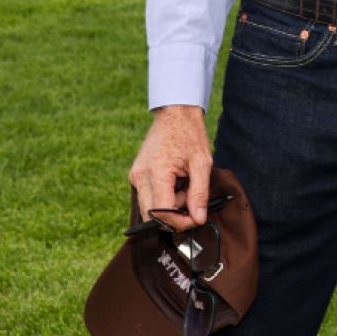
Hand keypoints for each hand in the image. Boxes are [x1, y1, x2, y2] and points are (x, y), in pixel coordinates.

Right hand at [128, 105, 212, 230]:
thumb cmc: (190, 134)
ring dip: (169, 205)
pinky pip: (147, 196)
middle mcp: (139, 177)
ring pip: (149, 208)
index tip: (196, 219)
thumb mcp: (202, 163)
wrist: (175, 113)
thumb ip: (199, 193)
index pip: (161, 213)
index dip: (179, 222)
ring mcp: (135, 176)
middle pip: (152, 215)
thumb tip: (198, 219)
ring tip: (185, 185)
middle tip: (192, 201)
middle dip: (174, 216)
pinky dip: (163, 197)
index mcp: (156, 173)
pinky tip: (176, 182)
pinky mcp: (135, 175)